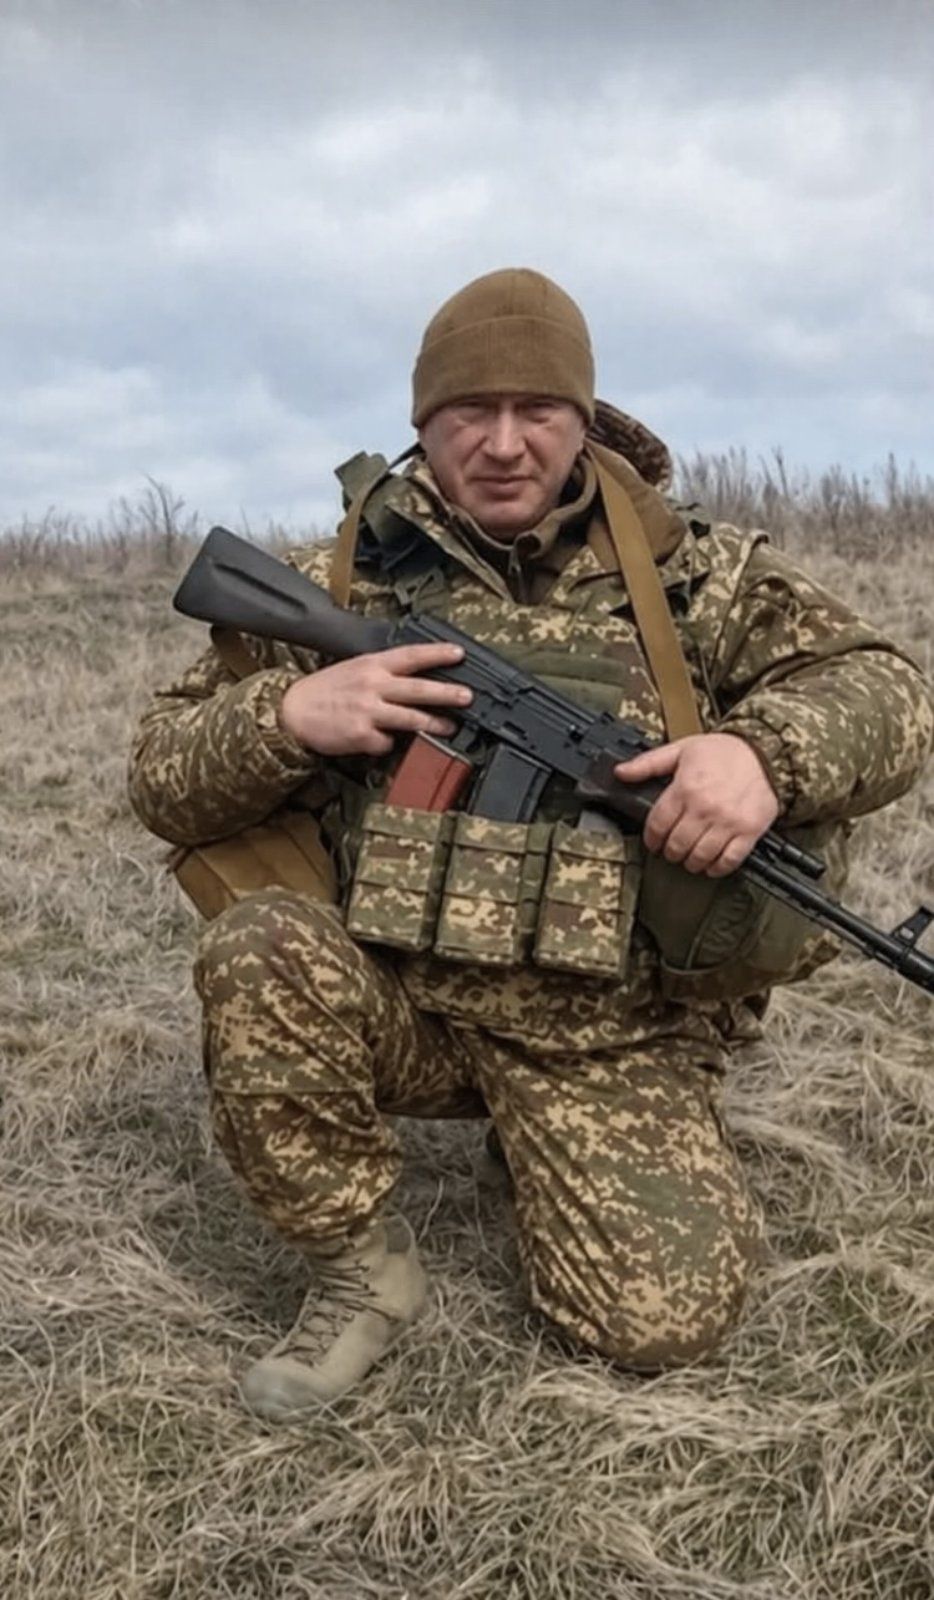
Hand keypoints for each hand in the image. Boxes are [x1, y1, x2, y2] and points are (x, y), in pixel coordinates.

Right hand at [279, 642, 471, 756]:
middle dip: (447, 693)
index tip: (459, 654)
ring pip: (410, 718)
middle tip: (467, 697)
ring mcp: (368, 711)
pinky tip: (380, 740)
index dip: (437, 654)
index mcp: (372, 665)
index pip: (411, 655)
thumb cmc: (325, 690)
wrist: (293, 711)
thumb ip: (383, 673)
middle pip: (419, 689)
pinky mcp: (362, 734)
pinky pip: (386, 742)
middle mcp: (372, 685)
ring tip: (449, 728)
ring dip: (434, 724)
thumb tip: (414, 679)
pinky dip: (387, 743)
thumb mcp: (354, 669)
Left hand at [614, 733, 779, 876]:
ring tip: (689, 858)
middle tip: (671, 850)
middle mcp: (705, 808)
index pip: (657, 825)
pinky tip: (711, 864)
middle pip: (676, 845)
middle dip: (669, 851)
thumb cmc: (724, 751)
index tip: (653, 842)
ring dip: (690, 862)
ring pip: (700, 857)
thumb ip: (648, 763)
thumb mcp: (682, 749)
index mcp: (685, 788)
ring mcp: (728, 822)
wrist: (767, 753)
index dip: (651, 838)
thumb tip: (620, 772)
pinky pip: (729, 861)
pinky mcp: (749, 832)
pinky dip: (716, 868)